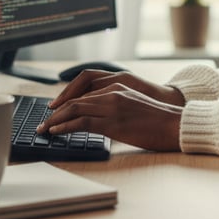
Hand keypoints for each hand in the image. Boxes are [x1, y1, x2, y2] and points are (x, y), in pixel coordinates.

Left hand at [38, 69, 184, 151]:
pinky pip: (81, 122)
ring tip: (44, 129)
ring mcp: (112, 106)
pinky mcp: (112, 122)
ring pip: (74, 108)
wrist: (175, 125)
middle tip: (43, 122)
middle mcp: (113, 93)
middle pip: (75, 99)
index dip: (66, 101)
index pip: (84, 91)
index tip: (55, 112)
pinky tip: (56, 132)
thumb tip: (99, 121)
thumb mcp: (135, 107)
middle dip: (56, 111)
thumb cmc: (159, 121)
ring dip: (55, 119)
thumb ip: (117, 108)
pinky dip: (64, 127)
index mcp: (118, 87)